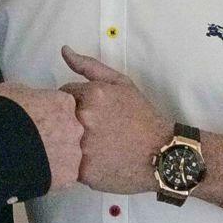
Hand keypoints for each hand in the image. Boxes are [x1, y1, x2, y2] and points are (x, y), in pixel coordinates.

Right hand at [0, 82, 82, 191]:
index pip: (64, 107)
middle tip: (37, 141)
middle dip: (56, 135)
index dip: (50, 115)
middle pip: (70, 130)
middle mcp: (75, 126)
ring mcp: (74, 152)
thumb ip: (28, 94)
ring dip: (55, 156)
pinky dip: (52, 175)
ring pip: (68, 154)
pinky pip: (63, 175)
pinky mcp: (69, 175)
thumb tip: (25, 100)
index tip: (39, 121)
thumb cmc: (4, 117)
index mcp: (64, 102)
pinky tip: (36, 173)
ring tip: (34, 160)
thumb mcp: (12, 91)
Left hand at [59, 46, 171, 194]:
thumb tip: (64, 50)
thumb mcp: (121, 84)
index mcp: (92, 95)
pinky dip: (78, 163)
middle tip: (92, 130)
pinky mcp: (84, 172)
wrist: (164, 153)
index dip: (74, 103)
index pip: (62, 95)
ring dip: (71, 143)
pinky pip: (68, 164)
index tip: (89, 112)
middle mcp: (84, 119)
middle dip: (70, 122)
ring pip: (61, 142)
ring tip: (94, 146)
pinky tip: (96, 161)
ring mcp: (83, 147)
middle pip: (59, 119)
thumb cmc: (142, 117)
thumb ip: (89, 66)